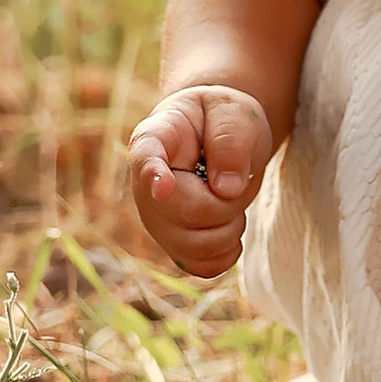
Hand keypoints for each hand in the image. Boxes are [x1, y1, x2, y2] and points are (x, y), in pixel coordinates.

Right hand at [127, 84, 274, 276]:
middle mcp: (145, 186)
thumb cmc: (222, 120)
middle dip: (226, 201)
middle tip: (235, 179)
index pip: (146, 158)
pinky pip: (202, 267)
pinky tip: (230, 226)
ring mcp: (156, 220)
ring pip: (195, 246)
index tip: (164, 186)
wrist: (220, 140)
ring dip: (230, 228)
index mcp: (154, 139)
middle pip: (185, 212)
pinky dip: (227, 254)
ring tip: (230, 198)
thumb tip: (227, 190)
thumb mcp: (235, 114)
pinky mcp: (174, 245)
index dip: (153, 175)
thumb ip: (231, 142)